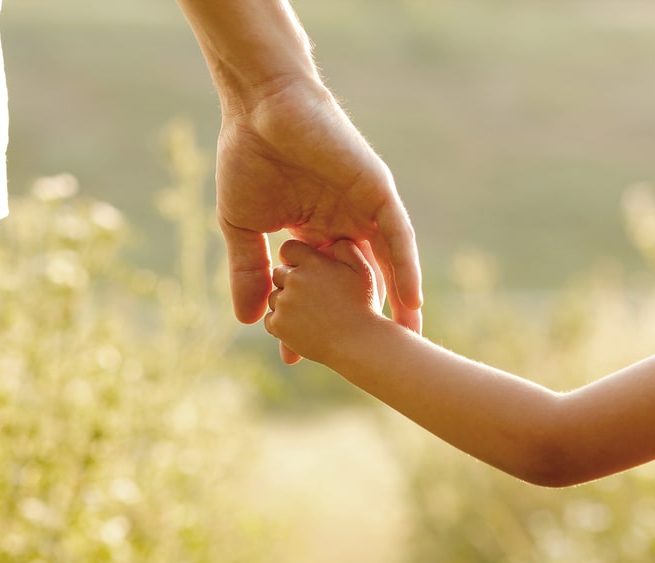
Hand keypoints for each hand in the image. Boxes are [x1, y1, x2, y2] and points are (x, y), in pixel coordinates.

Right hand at [215, 79, 422, 337]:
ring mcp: (364, 208)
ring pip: (388, 263)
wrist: (260, 108)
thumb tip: (248, 320)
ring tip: (409, 340)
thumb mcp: (244, 228)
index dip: (312, 321)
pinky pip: (397, 235)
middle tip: (375, 362)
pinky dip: (404, 267)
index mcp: (314, 232)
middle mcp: (345, 224)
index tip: (300, 359)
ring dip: (400, 301)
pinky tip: (410, 299)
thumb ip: (249, 271)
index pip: (321, 287)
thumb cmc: (247, 158)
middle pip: (362, 282)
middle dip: (366, 319)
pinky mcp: (377, 190)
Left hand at [264, 239, 383, 364]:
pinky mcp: (278, 325)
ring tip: (311, 316)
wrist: (360, 344)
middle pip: (279, 273)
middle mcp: (295, 279)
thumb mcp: (364, 270)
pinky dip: (282, 325)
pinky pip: (270, 320)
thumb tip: (330, 241)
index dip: (295, 259)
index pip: (288, 249)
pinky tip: (303, 328)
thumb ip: (346, 248)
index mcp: (313, 262)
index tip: (304, 270)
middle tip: (311, 297)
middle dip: (290, 282)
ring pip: (274, 297)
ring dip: (286, 304)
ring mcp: (284, 302)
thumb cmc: (365, 306)